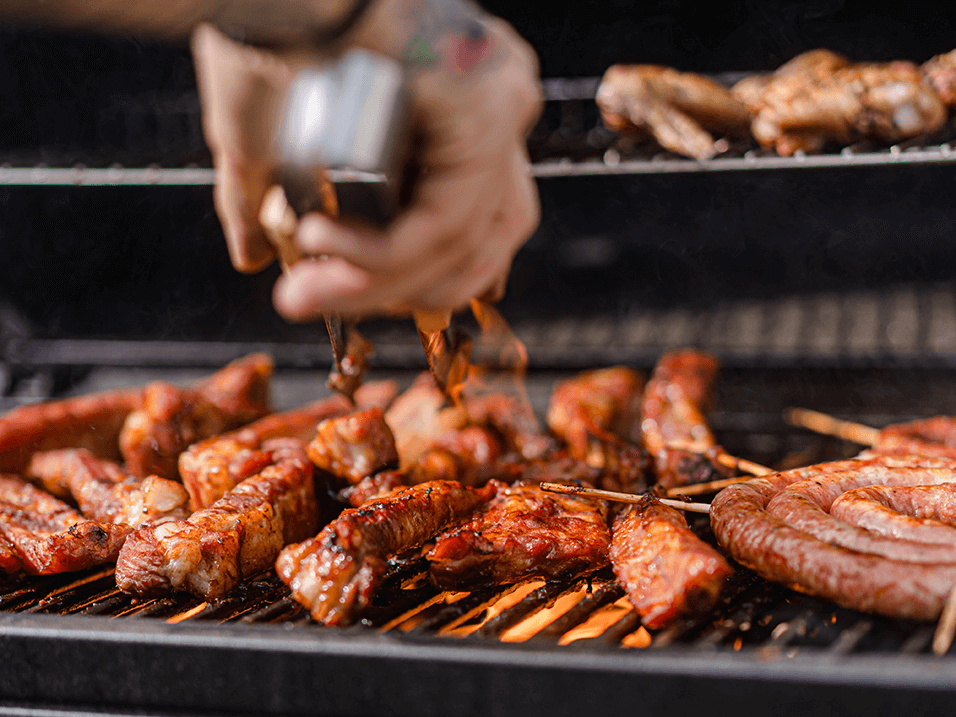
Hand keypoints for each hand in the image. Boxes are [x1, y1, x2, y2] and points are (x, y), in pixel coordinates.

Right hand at [191, 0, 542, 321]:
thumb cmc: (262, 29)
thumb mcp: (263, 136)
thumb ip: (265, 199)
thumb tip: (251, 256)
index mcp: (459, 108)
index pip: (468, 222)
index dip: (412, 277)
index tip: (340, 294)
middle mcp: (492, 105)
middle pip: (484, 240)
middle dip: (406, 290)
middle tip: (327, 301)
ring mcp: (496, 105)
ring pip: (464, 241)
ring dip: (381, 284)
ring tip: (309, 290)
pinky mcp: (483, 112)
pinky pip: (445, 222)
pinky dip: (382, 257)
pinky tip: (323, 250)